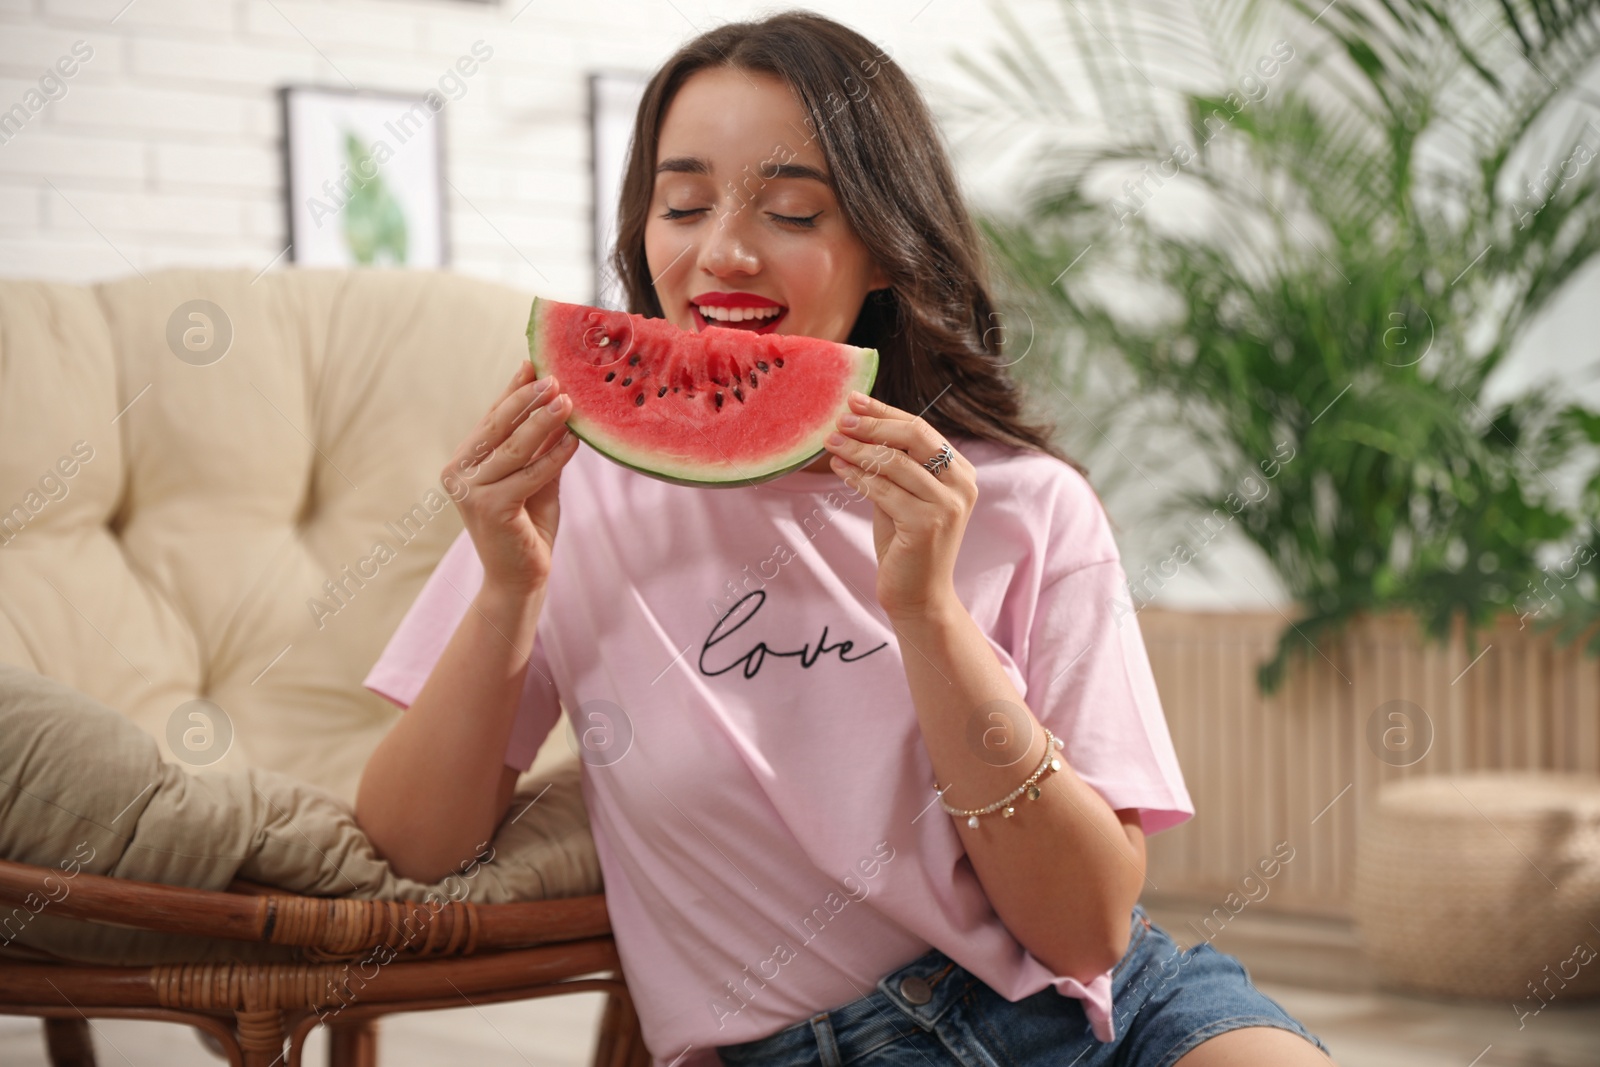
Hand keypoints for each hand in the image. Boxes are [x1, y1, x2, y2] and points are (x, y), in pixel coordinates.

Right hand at [446, 361, 579, 597]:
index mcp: (464, 461)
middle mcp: (459, 472)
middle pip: (498, 426)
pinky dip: (553, 457)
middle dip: (528, 398)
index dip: (513, 389)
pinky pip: (529, 474)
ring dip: (543, 422)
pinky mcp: (489, 508)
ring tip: (568, 401)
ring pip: (513, 448)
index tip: (533, 362)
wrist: (519, 578)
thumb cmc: (528, 527)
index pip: (492, 417)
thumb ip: (540, 446)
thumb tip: (559, 403)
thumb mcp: (535, 478)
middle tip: (555, 376)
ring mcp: (470, 491)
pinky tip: (574, 440)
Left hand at [823, 391, 975, 618]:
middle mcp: (962, 484)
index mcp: (961, 472)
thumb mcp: (903, 496)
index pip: (921, 429)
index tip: (853, 400)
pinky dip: (857, 477)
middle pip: (914, 437)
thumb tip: (857, 426)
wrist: (919, 596)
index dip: (885, 412)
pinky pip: (884, 490)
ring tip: (831, 443)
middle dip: (873, 426)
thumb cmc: (907, 545)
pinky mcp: (928, 524)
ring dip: (858, 450)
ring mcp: (948, 505)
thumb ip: (892, 466)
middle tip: (840, 421)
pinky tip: (838, 469)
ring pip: (895, 463)